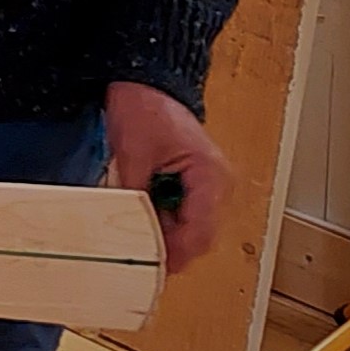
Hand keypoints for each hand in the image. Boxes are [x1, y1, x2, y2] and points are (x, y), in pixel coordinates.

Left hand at [106, 80, 231, 271]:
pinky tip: (143, 218)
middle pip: (201, 236)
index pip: (200, 231)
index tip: (153, 268)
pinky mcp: (197, 182)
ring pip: (194, 228)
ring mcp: (210, 184)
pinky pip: (186, 213)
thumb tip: (130, 230)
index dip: (177, 254)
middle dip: (172, 249)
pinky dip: (167, 220)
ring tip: (138, 237)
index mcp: (211, 176)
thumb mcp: (133, 153)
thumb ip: (135, 195)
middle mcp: (218, 183)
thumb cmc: (144, 108)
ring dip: (168, 235)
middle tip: (141, 261)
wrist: (145, 82)